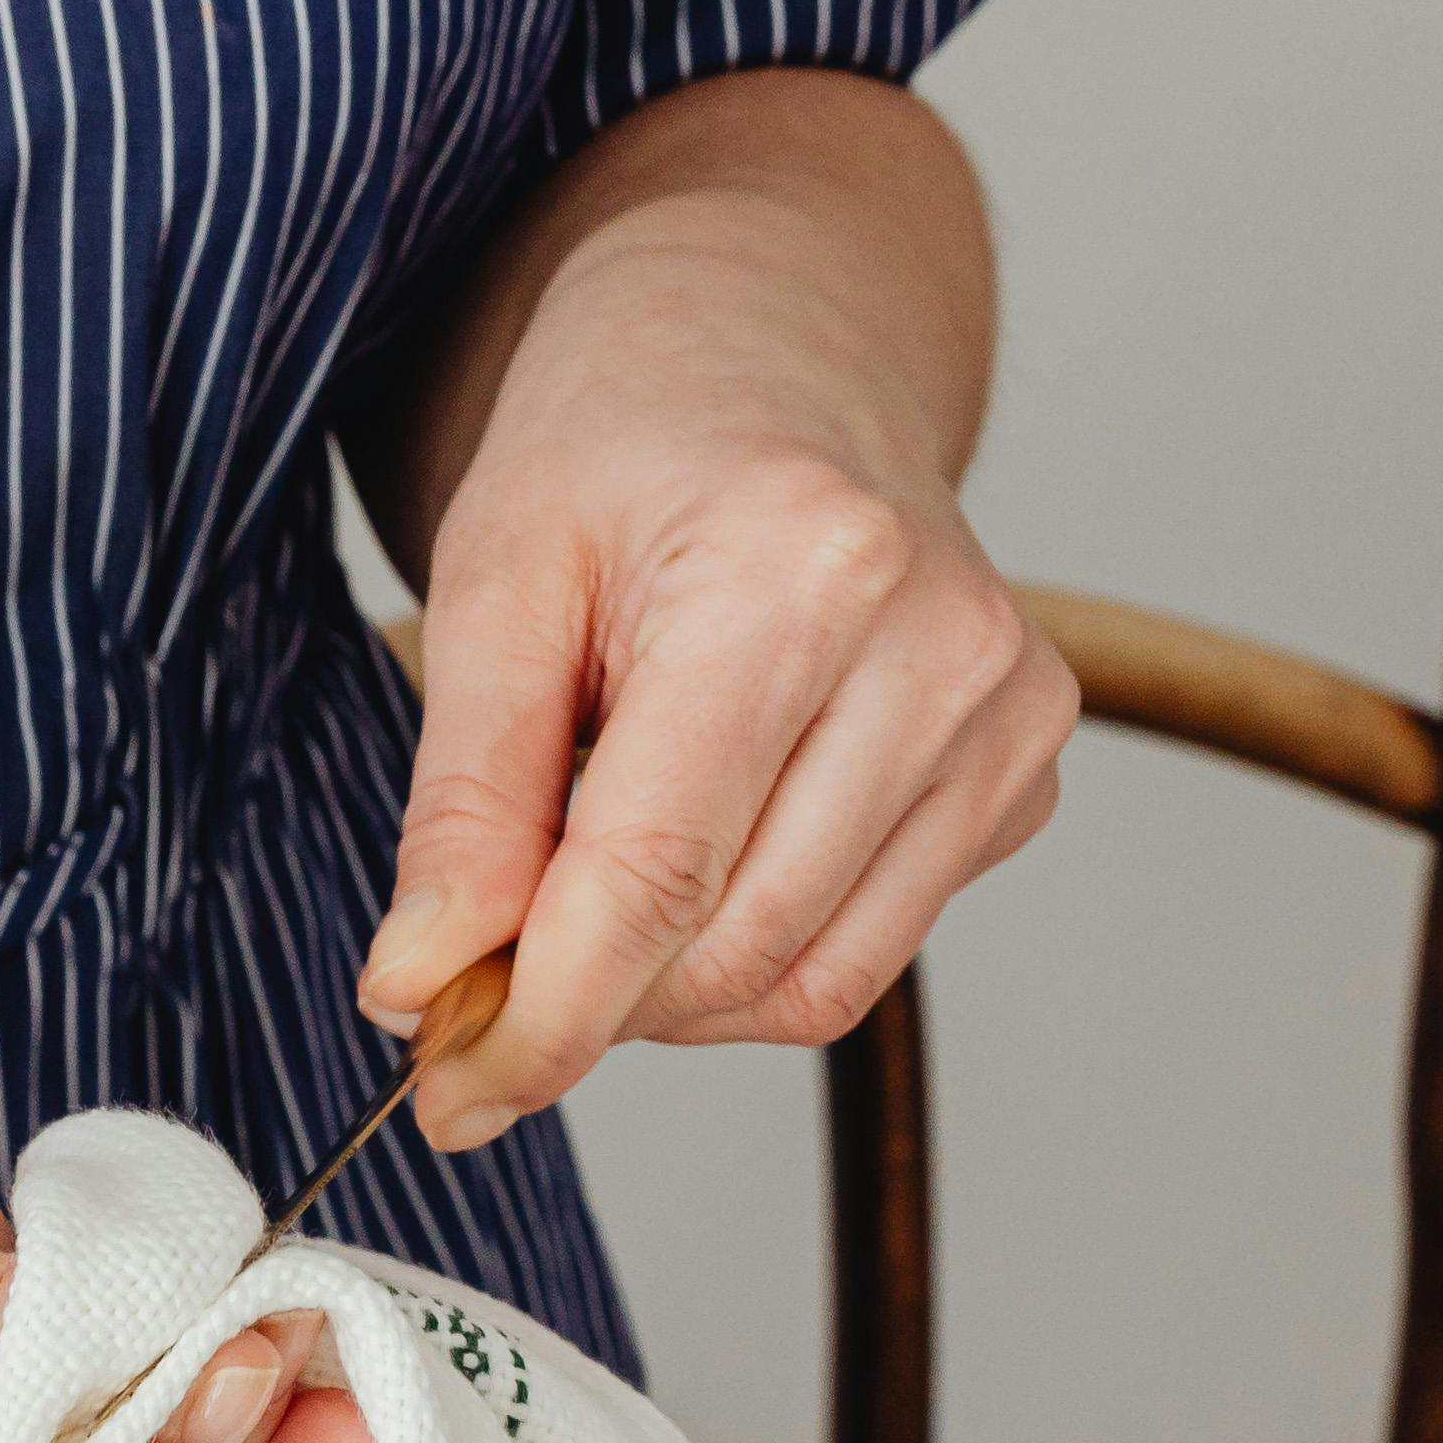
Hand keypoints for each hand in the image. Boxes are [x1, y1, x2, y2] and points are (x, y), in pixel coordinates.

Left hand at [357, 85, 1070, 1141]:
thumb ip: (461, 805)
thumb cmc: (620, 445)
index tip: (445, 1093)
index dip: (538, 1021)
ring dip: (668, 992)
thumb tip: (421, 989)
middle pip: (733, 949)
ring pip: (809, 980)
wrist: (768, 349)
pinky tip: (697, 850)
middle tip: (477, 979)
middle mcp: (935, 648)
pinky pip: (865, 948)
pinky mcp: (1022, 766)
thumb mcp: (492, 588)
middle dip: (587, 1005)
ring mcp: (1003, 712)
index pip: (657, 883)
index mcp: (798, 576)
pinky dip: (751, 953)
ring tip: (585, 890)